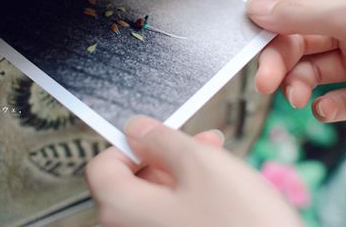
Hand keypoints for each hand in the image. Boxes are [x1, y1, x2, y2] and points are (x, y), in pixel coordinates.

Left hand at [85, 116, 301, 226]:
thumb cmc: (242, 225)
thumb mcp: (200, 163)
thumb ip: (160, 140)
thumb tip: (135, 129)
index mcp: (122, 209)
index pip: (103, 165)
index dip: (130, 143)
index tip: (161, 136)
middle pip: (131, 181)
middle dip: (167, 155)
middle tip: (204, 142)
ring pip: (157, 199)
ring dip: (184, 174)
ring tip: (221, 165)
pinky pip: (173, 219)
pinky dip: (191, 199)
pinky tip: (221, 192)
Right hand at [247, 0, 345, 126]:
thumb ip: (300, 14)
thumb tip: (256, 9)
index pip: (296, 3)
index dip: (271, 21)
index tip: (251, 40)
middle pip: (298, 40)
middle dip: (280, 61)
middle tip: (267, 82)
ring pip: (313, 72)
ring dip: (298, 86)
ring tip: (298, 98)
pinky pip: (337, 101)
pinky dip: (327, 107)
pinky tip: (327, 109)